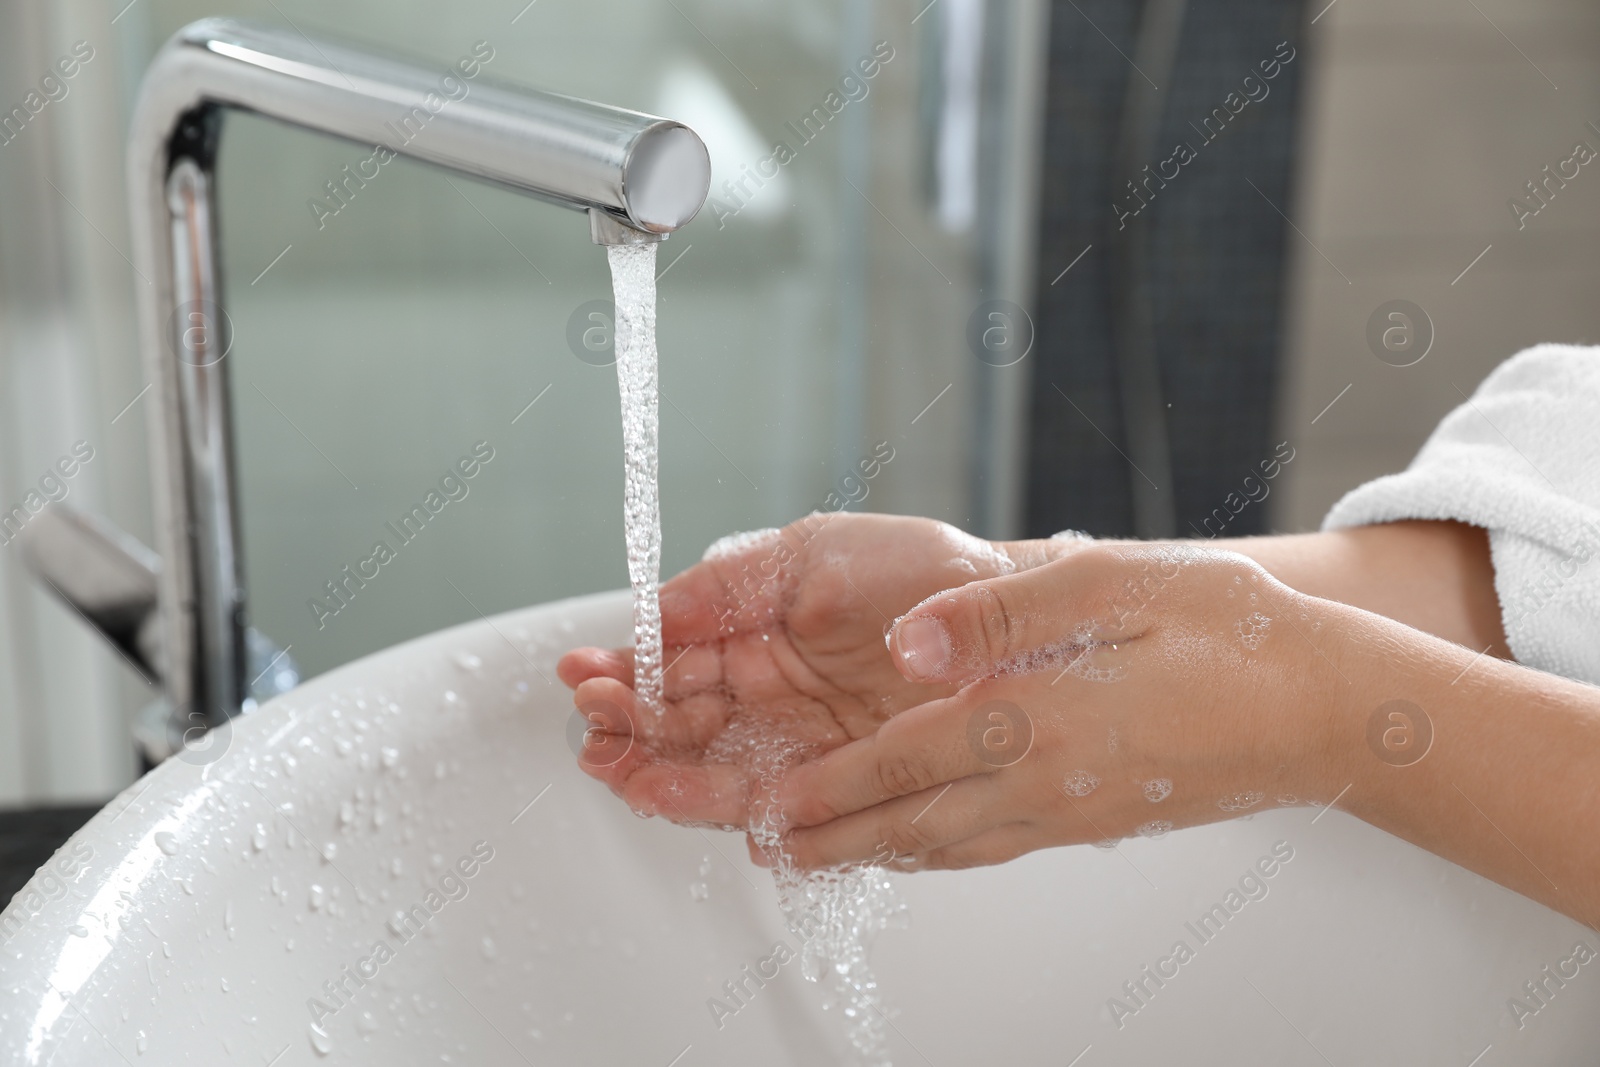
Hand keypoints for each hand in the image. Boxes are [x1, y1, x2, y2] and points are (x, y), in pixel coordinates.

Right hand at [557, 513, 1069, 828]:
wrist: (1014, 618)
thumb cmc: (922, 571)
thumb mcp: (811, 556)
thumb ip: (728, 586)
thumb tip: (650, 613)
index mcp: (756, 636)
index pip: (674, 663)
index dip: (626, 673)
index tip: (585, 678)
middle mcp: (773, 697)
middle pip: (684, 726)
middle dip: (632, 732)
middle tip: (595, 737)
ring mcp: (805, 746)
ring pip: (718, 771)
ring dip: (664, 776)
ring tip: (624, 777)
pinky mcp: (844, 786)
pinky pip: (778, 806)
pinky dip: (730, 808)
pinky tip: (689, 802)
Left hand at [771, 543, 1350, 870]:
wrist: (1327, 708)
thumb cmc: (1230, 633)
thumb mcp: (1111, 585)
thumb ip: (998, 612)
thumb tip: (908, 641)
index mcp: (1035, 718)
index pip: (903, 761)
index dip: (828, 786)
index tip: (770, 804)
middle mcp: (1043, 781)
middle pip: (911, 821)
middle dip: (832, 836)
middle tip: (770, 848)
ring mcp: (1072, 813)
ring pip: (950, 845)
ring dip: (877, 852)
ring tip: (826, 858)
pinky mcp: (1099, 822)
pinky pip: (997, 847)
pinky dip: (941, 852)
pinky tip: (928, 844)